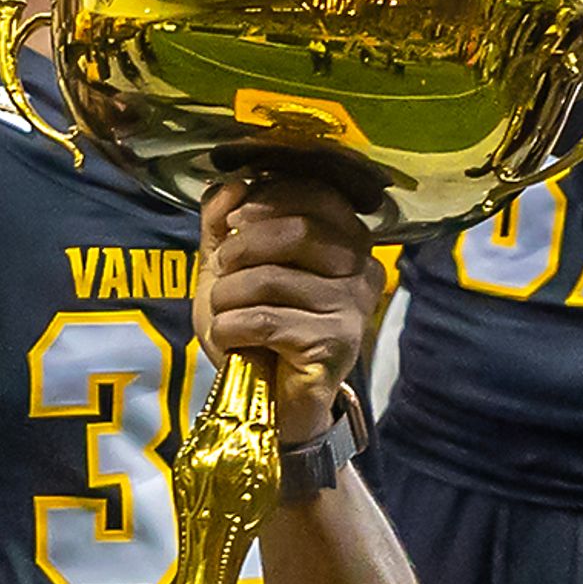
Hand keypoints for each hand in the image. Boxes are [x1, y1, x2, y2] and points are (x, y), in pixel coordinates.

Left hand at [198, 170, 380, 413]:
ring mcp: (354, 308)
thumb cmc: (257, 330)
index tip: (234, 221)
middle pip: (297, 232)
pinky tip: (228, 337)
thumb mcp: (233, 269)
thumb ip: (226, 224)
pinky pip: (266, 320)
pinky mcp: (336, 344)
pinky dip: (230, 327)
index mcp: (348, 241)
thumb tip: (229, 184)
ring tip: (221, 312)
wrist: (271, 399)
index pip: (318, 197)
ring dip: (228, 295)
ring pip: (273, 279)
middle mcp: (362, 269)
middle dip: (242, 247)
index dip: (270, 199)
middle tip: (220, 269)